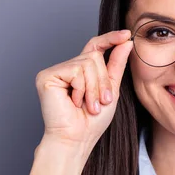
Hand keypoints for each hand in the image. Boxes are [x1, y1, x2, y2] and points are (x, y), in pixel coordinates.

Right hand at [35, 29, 132, 151]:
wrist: (76, 139)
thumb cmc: (92, 122)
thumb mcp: (111, 90)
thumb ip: (116, 65)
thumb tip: (126, 42)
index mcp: (82, 71)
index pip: (96, 46)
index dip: (111, 39)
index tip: (127, 35)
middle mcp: (68, 67)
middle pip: (94, 56)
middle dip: (103, 81)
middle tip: (101, 102)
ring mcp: (57, 71)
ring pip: (87, 63)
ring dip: (94, 88)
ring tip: (89, 106)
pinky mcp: (47, 76)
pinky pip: (75, 70)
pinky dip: (81, 88)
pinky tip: (74, 102)